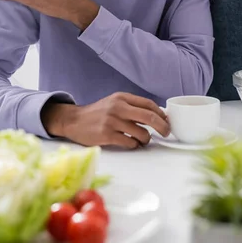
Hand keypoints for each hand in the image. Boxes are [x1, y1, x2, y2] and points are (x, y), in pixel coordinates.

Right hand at [41, 93, 170, 148]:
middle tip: (166, 132)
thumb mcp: (114, 102)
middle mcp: (118, 107)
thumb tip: (156, 114)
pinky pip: (130, 143)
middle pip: (149, 117)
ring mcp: (112, 121)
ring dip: (146, 139)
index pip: (148, 104)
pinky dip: (134, 145)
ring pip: (141, 133)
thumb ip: (132, 106)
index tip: (167, 121)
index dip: (161, 114)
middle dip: (162, 126)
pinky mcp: (107, 135)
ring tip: (142, 140)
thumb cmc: (97, 113)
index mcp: (122, 97)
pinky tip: (131, 143)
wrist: (74, 120)